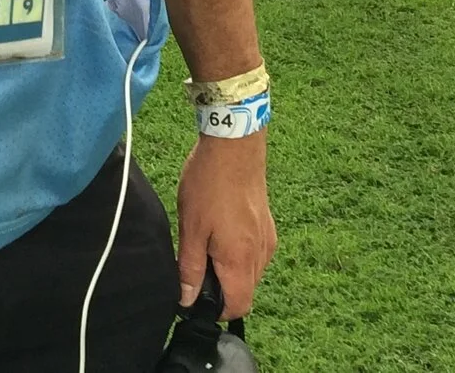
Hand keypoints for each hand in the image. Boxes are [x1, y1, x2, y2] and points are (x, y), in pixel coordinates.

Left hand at [173, 133, 275, 319]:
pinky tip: (221, 230)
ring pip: (251, 272)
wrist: (234, 143)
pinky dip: (239, 254)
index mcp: (241, 259)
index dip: (217, 311)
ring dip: (230, 270)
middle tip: (197, 266)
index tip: (198, 298)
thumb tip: (187, 300)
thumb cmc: (210, 182)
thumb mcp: (191, 228)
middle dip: (222, 289)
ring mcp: (267, 237)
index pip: (239, 307)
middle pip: (246, 291)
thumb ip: (190, 269)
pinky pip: (255, 253)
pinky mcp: (268, 223)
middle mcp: (261, 253)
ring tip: (207, 242)